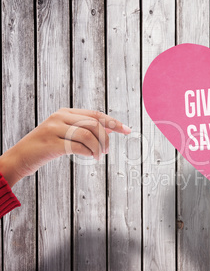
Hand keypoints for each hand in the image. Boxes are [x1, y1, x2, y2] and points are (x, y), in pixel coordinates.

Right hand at [0, 108, 130, 186]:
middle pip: (94, 123)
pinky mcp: (51, 143)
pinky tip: (90, 157)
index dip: (114, 122)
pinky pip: (78, 146)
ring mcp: (54, 129)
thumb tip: (111, 128)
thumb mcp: (67, 134)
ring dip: (98, 147)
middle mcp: (60, 117)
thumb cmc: (47, 147)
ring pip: (88, 134)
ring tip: (99, 156)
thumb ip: (86, 129)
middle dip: (106, 138)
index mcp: (66, 112)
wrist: (20, 157)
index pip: (96, 114)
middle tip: (107, 151)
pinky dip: (89, 152)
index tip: (128, 130)